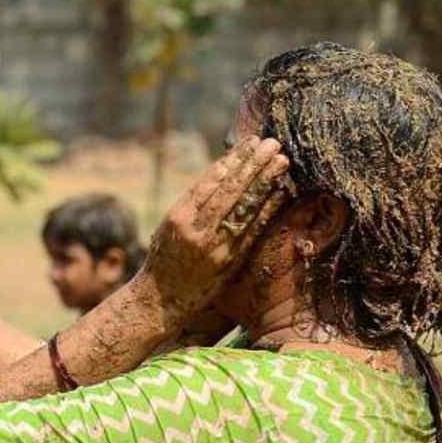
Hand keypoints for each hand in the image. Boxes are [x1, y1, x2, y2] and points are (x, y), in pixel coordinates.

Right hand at [135, 136, 291, 326]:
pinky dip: (267, 210)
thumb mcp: (169, 227)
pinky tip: (280, 193)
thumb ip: (192, 204)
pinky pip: (251, 230)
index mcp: (178, 216)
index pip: (209, 181)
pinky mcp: (227, 262)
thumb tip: (221, 173)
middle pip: (229, 190)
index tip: (250, 142)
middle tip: (273, 143)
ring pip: (243, 207)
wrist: (160, 300)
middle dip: (252, 164)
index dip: (232, 160)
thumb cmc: (164, 259)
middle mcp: (195, 229)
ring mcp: (212, 246)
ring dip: (265, 182)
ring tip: (282, 161)